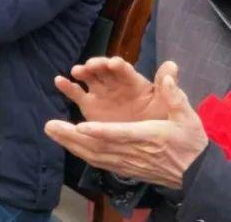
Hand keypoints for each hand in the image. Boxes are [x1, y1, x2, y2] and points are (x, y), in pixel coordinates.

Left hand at [45, 66, 208, 188]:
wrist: (195, 173)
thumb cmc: (190, 142)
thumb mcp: (186, 117)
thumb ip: (174, 96)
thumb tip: (168, 71)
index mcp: (146, 136)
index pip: (120, 134)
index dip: (101, 131)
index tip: (81, 126)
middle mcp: (132, 151)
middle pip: (98, 145)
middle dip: (72, 135)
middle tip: (49, 125)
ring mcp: (127, 162)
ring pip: (94, 154)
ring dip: (70, 143)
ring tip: (50, 131)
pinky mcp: (125, 168)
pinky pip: (99, 162)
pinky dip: (81, 153)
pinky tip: (67, 146)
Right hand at [54, 57, 176, 123]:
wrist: (149, 142)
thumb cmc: (159, 120)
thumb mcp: (167, 104)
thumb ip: (167, 86)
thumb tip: (172, 64)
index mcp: (133, 82)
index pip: (124, 70)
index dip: (117, 65)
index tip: (113, 64)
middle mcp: (114, 84)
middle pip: (103, 70)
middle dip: (96, 65)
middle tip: (89, 66)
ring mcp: (100, 93)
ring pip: (88, 78)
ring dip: (81, 72)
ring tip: (75, 72)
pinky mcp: (89, 105)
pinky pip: (76, 94)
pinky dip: (67, 87)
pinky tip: (59, 81)